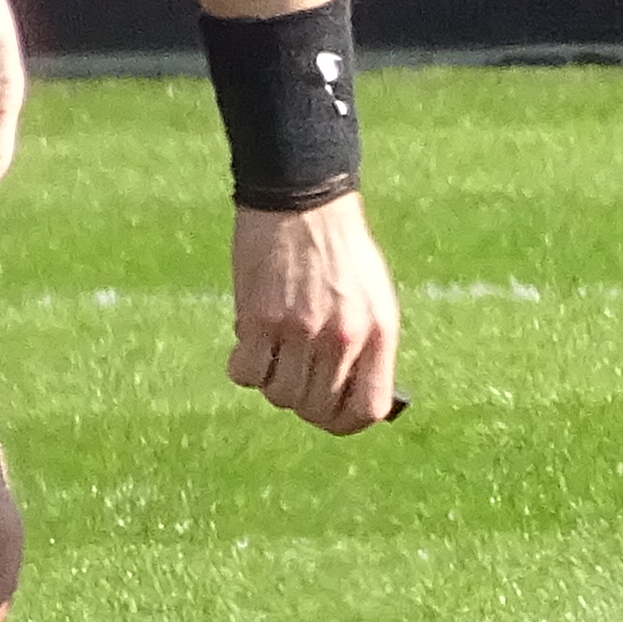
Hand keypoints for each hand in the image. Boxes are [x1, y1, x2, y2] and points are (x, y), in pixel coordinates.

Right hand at [230, 190, 401, 431]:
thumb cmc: (338, 249)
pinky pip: (247, 373)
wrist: (302, 199)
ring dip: (272, 381)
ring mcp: (301, 331)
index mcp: (379, 332)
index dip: (345, 422)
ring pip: (279, 395)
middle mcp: (343, 338)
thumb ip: (365, 348)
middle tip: (292, 377)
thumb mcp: (371, 297)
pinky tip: (248, 343)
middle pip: (316, 408)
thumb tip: (347, 400)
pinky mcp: (261, 320)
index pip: (367, 408)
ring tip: (272, 351)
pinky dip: (244, 366)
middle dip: (302, 402)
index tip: (329, 416)